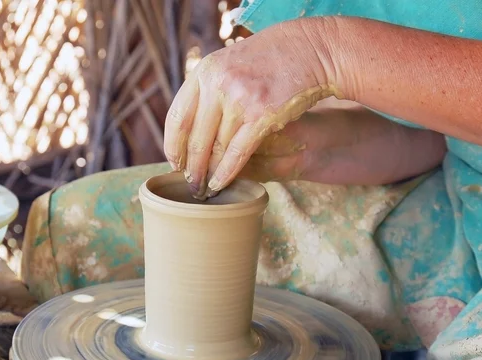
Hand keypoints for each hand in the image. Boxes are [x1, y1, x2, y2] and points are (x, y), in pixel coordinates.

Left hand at [163, 20, 338, 197]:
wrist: (308, 50)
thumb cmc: (268, 61)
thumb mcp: (228, 64)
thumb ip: (207, 90)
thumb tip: (187, 128)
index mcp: (204, 72)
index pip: (177, 118)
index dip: (173, 146)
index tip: (175, 163)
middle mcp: (217, 84)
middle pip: (195, 138)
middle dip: (191, 168)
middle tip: (190, 184)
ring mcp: (239, 100)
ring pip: (216, 148)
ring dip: (208, 173)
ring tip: (205, 188)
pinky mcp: (261, 115)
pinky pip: (237, 152)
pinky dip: (226, 172)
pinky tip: (219, 184)